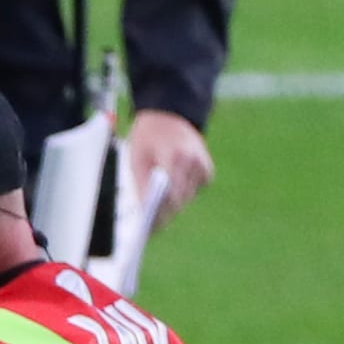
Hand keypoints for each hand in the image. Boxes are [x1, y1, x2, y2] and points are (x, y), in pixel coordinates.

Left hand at [127, 109, 214, 229]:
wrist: (168, 114)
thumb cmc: (147, 137)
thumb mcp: (137, 158)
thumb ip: (142, 184)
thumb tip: (145, 211)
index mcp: (174, 156)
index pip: (169, 196)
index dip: (159, 215)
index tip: (149, 229)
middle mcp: (192, 161)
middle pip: (179, 201)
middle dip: (164, 212)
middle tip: (150, 222)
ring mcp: (202, 165)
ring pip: (186, 199)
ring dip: (173, 202)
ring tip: (158, 197)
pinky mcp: (207, 170)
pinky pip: (195, 191)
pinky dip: (184, 192)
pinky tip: (174, 183)